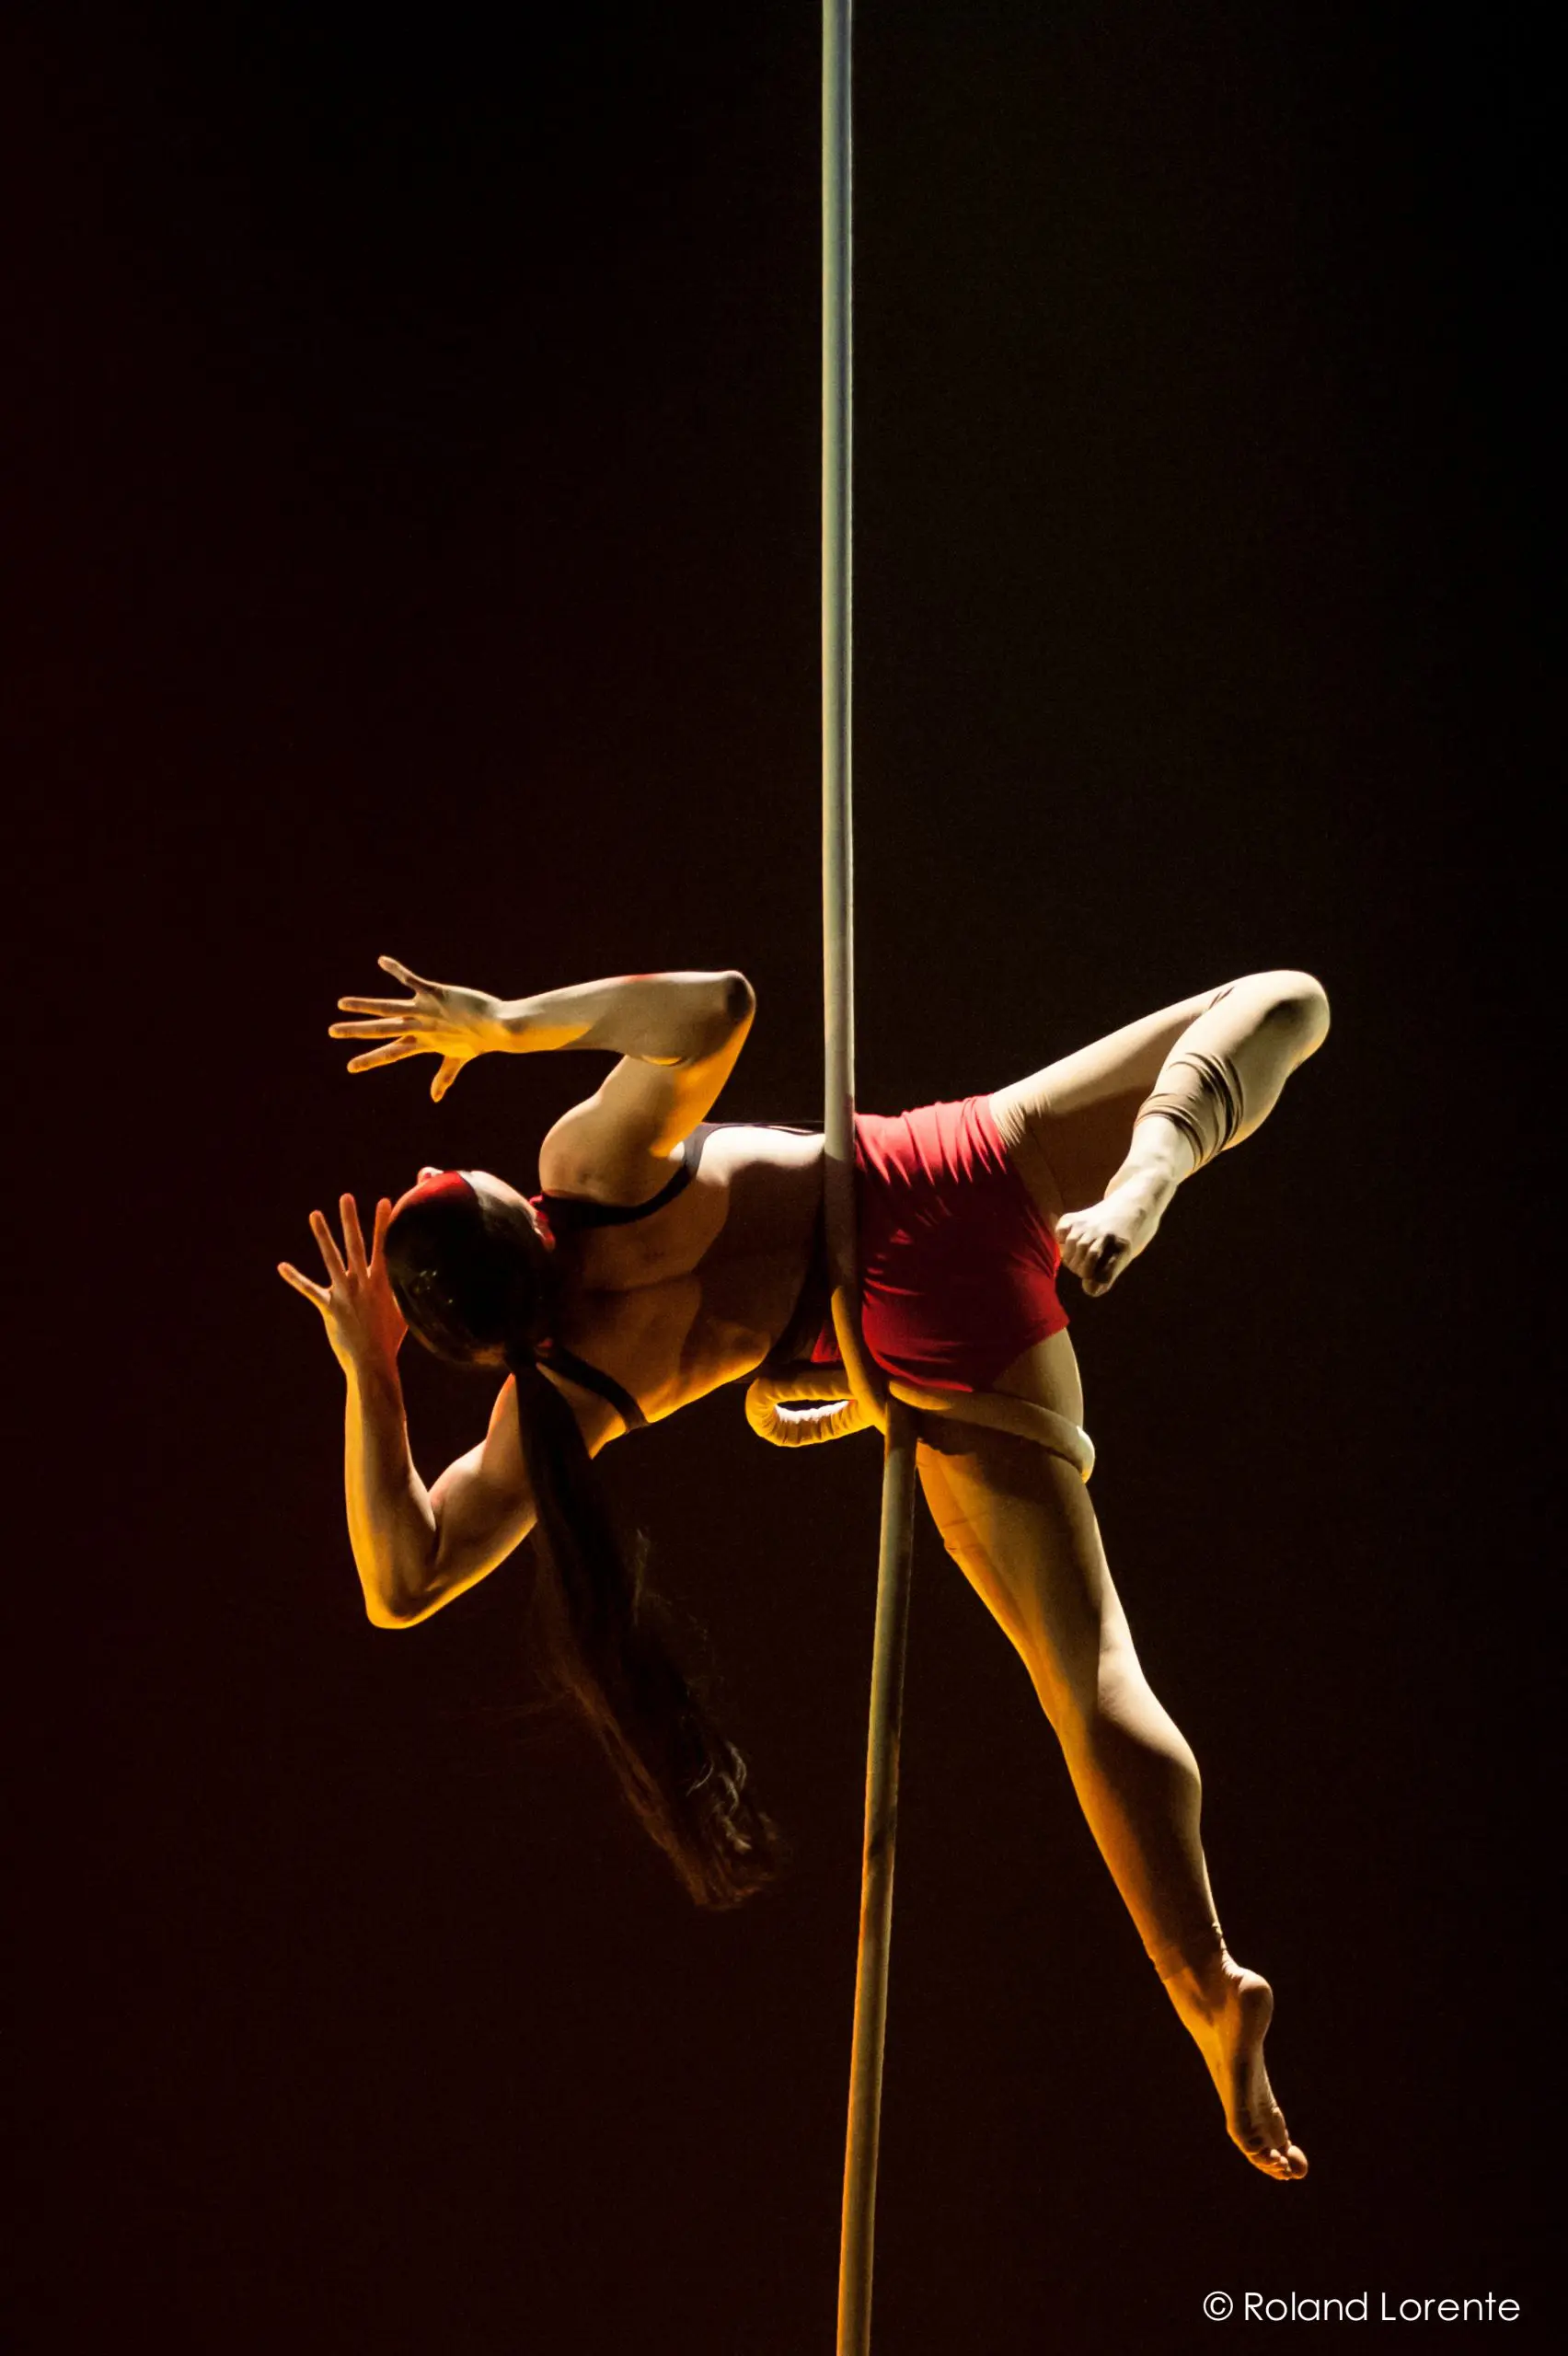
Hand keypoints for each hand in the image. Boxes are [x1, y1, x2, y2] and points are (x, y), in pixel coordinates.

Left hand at [278, 1194, 407, 1375]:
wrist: (373, 1362)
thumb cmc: (391, 1340)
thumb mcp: (405, 1312)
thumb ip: (405, 1293)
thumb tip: (421, 1281)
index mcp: (383, 1282)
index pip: (385, 1246)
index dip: (384, 1223)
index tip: (385, 1201)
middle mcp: (363, 1282)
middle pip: (356, 1244)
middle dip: (351, 1219)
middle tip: (345, 1197)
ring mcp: (344, 1293)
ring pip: (331, 1258)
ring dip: (322, 1235)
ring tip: (315, 1214)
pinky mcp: (329, 1307)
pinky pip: (309, 1289)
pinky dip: (295, 1278)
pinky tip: (282, 1266)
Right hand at [329, 955, 508, 1101]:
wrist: (499, 1027)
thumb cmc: (480, 1040)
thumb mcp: (458, 1059)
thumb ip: (444, 1076)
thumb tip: (435, 1098)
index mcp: (423, 1043)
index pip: (390, 1053)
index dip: (370, 1060)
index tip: (350, 1067)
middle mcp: (420, 1028)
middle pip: (381, 1030)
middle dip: (355, 1031)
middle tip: (332, 1031)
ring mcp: (425, 1011)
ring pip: (388, 1008)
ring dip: (364, 1005)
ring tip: (342, 1003)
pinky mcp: (435, 994)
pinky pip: (411, 980)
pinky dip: (396, 970)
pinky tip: (381, 961)